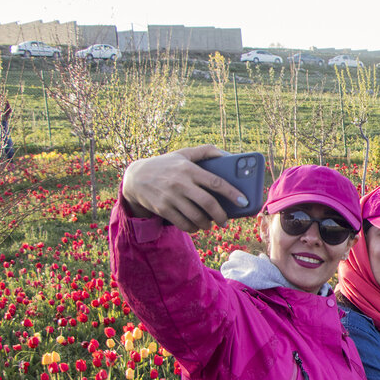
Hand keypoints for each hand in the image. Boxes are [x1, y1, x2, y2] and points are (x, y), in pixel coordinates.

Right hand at [121, 145, 249, 231]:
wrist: (135, 177)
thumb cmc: (165, 164)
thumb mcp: (183, 153)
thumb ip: (205, 151)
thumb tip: (227, 155)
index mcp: (189, 169)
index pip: (216, 182)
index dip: (232, 194)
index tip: (244, 202)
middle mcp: (181, 183)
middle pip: (208, 203)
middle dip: (221, 216)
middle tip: (224, 221)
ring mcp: (171, 197)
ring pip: (196, 217)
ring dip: (207, 224)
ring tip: (210, 224)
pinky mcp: (163, 208)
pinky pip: (183, 223)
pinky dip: (193, 228)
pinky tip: (196, 226)